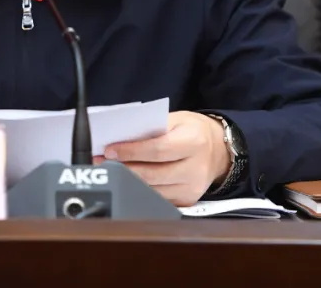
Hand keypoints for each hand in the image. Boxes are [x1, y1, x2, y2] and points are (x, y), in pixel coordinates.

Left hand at [95, 111, 229, 206]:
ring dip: (127, 182)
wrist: (218, 150)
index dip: (131, 152)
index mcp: (194, 141)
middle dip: (124, 169)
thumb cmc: (191, 131)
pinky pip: (158, 199)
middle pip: (153, 174)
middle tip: (102, 162)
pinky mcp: (188, 200)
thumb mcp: (176, 120)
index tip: (109, 150)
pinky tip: (126, 183)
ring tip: (109, 171)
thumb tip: (119, 136)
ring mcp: (193, 188)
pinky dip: (139, 191)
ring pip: (153, 190)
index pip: (158, 150)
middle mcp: (196, 167)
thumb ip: (151, 127)